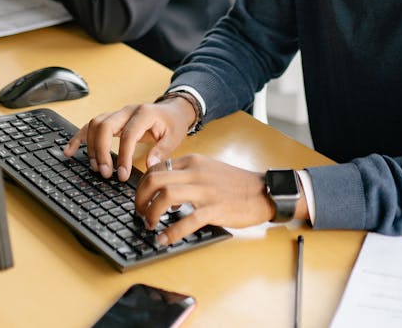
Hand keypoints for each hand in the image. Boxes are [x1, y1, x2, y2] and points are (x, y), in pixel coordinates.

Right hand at [64, 99, 196, 181]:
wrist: (172, 110)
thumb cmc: (173, 124)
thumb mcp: (174, 137)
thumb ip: (162, 151)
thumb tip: (150, 166)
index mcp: (144, 114)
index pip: (127, 135)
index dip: (123, 157)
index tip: (122, 175)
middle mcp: (127, 111)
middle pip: (104, 126)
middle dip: (101, 151)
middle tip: (106, 173)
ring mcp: (117, 114)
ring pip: (95, 125)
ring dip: (91, 147)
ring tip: (96, 168)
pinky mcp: (111, 119)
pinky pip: (90, 126)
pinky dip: (79, 138)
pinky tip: (70, 150)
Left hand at [134, 155, 282, 244]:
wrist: (263, 192)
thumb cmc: (235, 184)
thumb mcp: (208, 169)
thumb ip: (186, 175)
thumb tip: (163, 191)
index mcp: (192, 161)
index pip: (156, 168)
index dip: (142, 186)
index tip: (141, 199)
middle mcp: (196, 172)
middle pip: (155, 179)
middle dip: (140, 198)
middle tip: (139, 212)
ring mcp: (205, 190)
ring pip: (166, 195)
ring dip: (151, 212)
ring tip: (150, 225)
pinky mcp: (215, 208)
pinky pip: (188, 220)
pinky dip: (172, 232)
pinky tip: (164, 239)